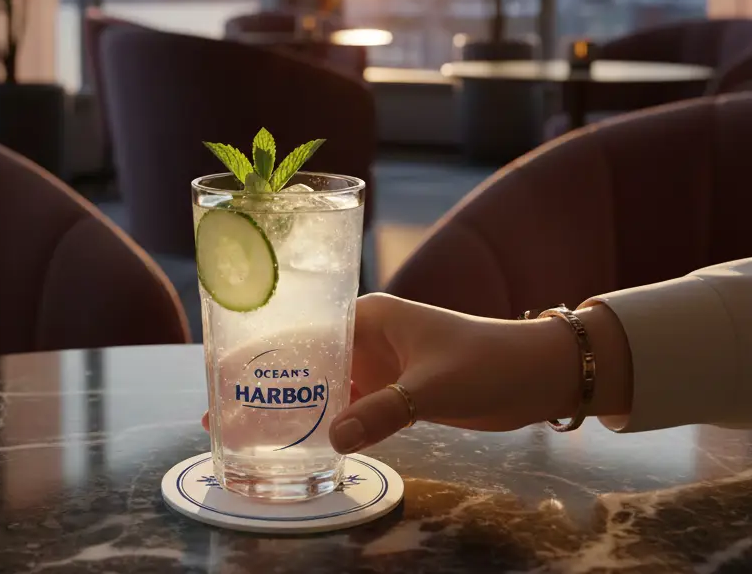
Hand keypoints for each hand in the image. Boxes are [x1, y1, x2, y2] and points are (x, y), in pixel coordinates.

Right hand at [200, 293, 631, 454]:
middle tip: (224, 411)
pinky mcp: (395, 391)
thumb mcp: (431, 387)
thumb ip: (383, 411)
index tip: (224, 375)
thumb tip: (333, 441)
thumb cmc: (486, 362)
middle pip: (306, 360)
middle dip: (269, 384)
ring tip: (250, 432)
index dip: (261, 351)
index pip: (301, 329)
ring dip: (295, 407)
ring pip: (325, 386)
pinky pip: (351, 406)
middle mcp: (367, 337)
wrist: (538, 375)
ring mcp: (380, 365)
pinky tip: (303, 442)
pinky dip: (328, 422)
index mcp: (368, 317)